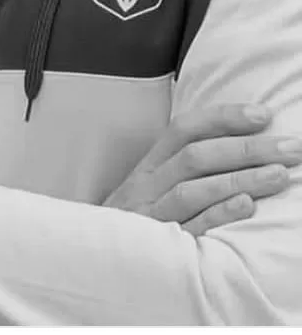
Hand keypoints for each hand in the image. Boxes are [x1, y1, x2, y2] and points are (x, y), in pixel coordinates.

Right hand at [104, 103, 301, 235]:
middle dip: (246, 148)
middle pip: (195, 157)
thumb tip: (234, 142)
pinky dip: (218, 214)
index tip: (263, 114)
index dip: (223, 118)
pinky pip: (189, 227)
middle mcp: (147, 185)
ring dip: (239, 179)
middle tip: (290, 147)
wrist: (94, 261)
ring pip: (193, 189)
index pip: (184, 129)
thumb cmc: (136, 220)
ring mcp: (151, 214)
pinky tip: (247, 206)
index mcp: (149, 165)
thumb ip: (182, 166)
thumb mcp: (150, 187)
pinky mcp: (157, 247)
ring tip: (280, 175)